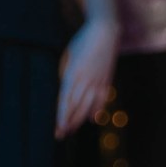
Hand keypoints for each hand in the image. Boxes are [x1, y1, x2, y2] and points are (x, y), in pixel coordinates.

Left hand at [57, 21, 116, 137]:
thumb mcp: (68, 56)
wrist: (105, 31)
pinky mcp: (107, 79)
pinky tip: (92, 119)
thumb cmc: (82, 42)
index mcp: (74, 72)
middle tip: (60, 134)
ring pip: (89, 105)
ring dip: (80, 118)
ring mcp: (99, 80)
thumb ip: (66, 74)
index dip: (62, 114)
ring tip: (71, 130)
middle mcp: (87, 79)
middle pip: (76, 105)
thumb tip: (64, 92)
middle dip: (69, 122)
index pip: (66, 98)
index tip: (58, 127)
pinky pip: (102, 98)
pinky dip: (97, 109)